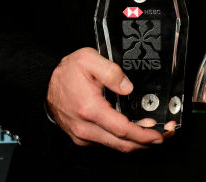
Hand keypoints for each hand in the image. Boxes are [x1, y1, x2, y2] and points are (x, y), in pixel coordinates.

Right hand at [46, 47, 166, 151]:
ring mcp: (82, 134)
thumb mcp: (89, 59)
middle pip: (121, 144)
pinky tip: (131, 132)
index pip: (123, 129)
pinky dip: (121, 140)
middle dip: (145, 143)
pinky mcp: (81, 137)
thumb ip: (111, 72)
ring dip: (135, 143)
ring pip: (114, 146)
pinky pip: (105, 142)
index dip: (143, 135)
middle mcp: (85, 127)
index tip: (158, 135)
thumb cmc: (66, 71)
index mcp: (90, 109)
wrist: (44, 82)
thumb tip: (128, 87)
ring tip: (151, 135)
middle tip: (162, 136)